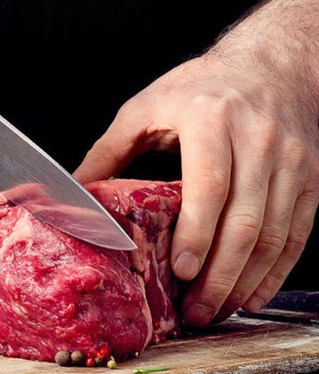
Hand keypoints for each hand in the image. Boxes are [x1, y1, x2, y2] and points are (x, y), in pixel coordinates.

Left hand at [74, 50, 318, 326]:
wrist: (269, 64)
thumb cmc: (201, 86)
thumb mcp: (147, 107)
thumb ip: (110, 150)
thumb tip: (77, 190)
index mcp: (210, 119)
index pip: (209, 185)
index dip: (197, 233)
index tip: (181, 271)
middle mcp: (257, 140)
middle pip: (245, 220)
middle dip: (220, 274)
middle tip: (196, 308)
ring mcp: (289, 161)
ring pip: (274, 234)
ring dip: (245, 281)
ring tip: (218, 308)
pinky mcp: (308, 177)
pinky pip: (297, 232)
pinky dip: (276, 270)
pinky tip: (254, 293)